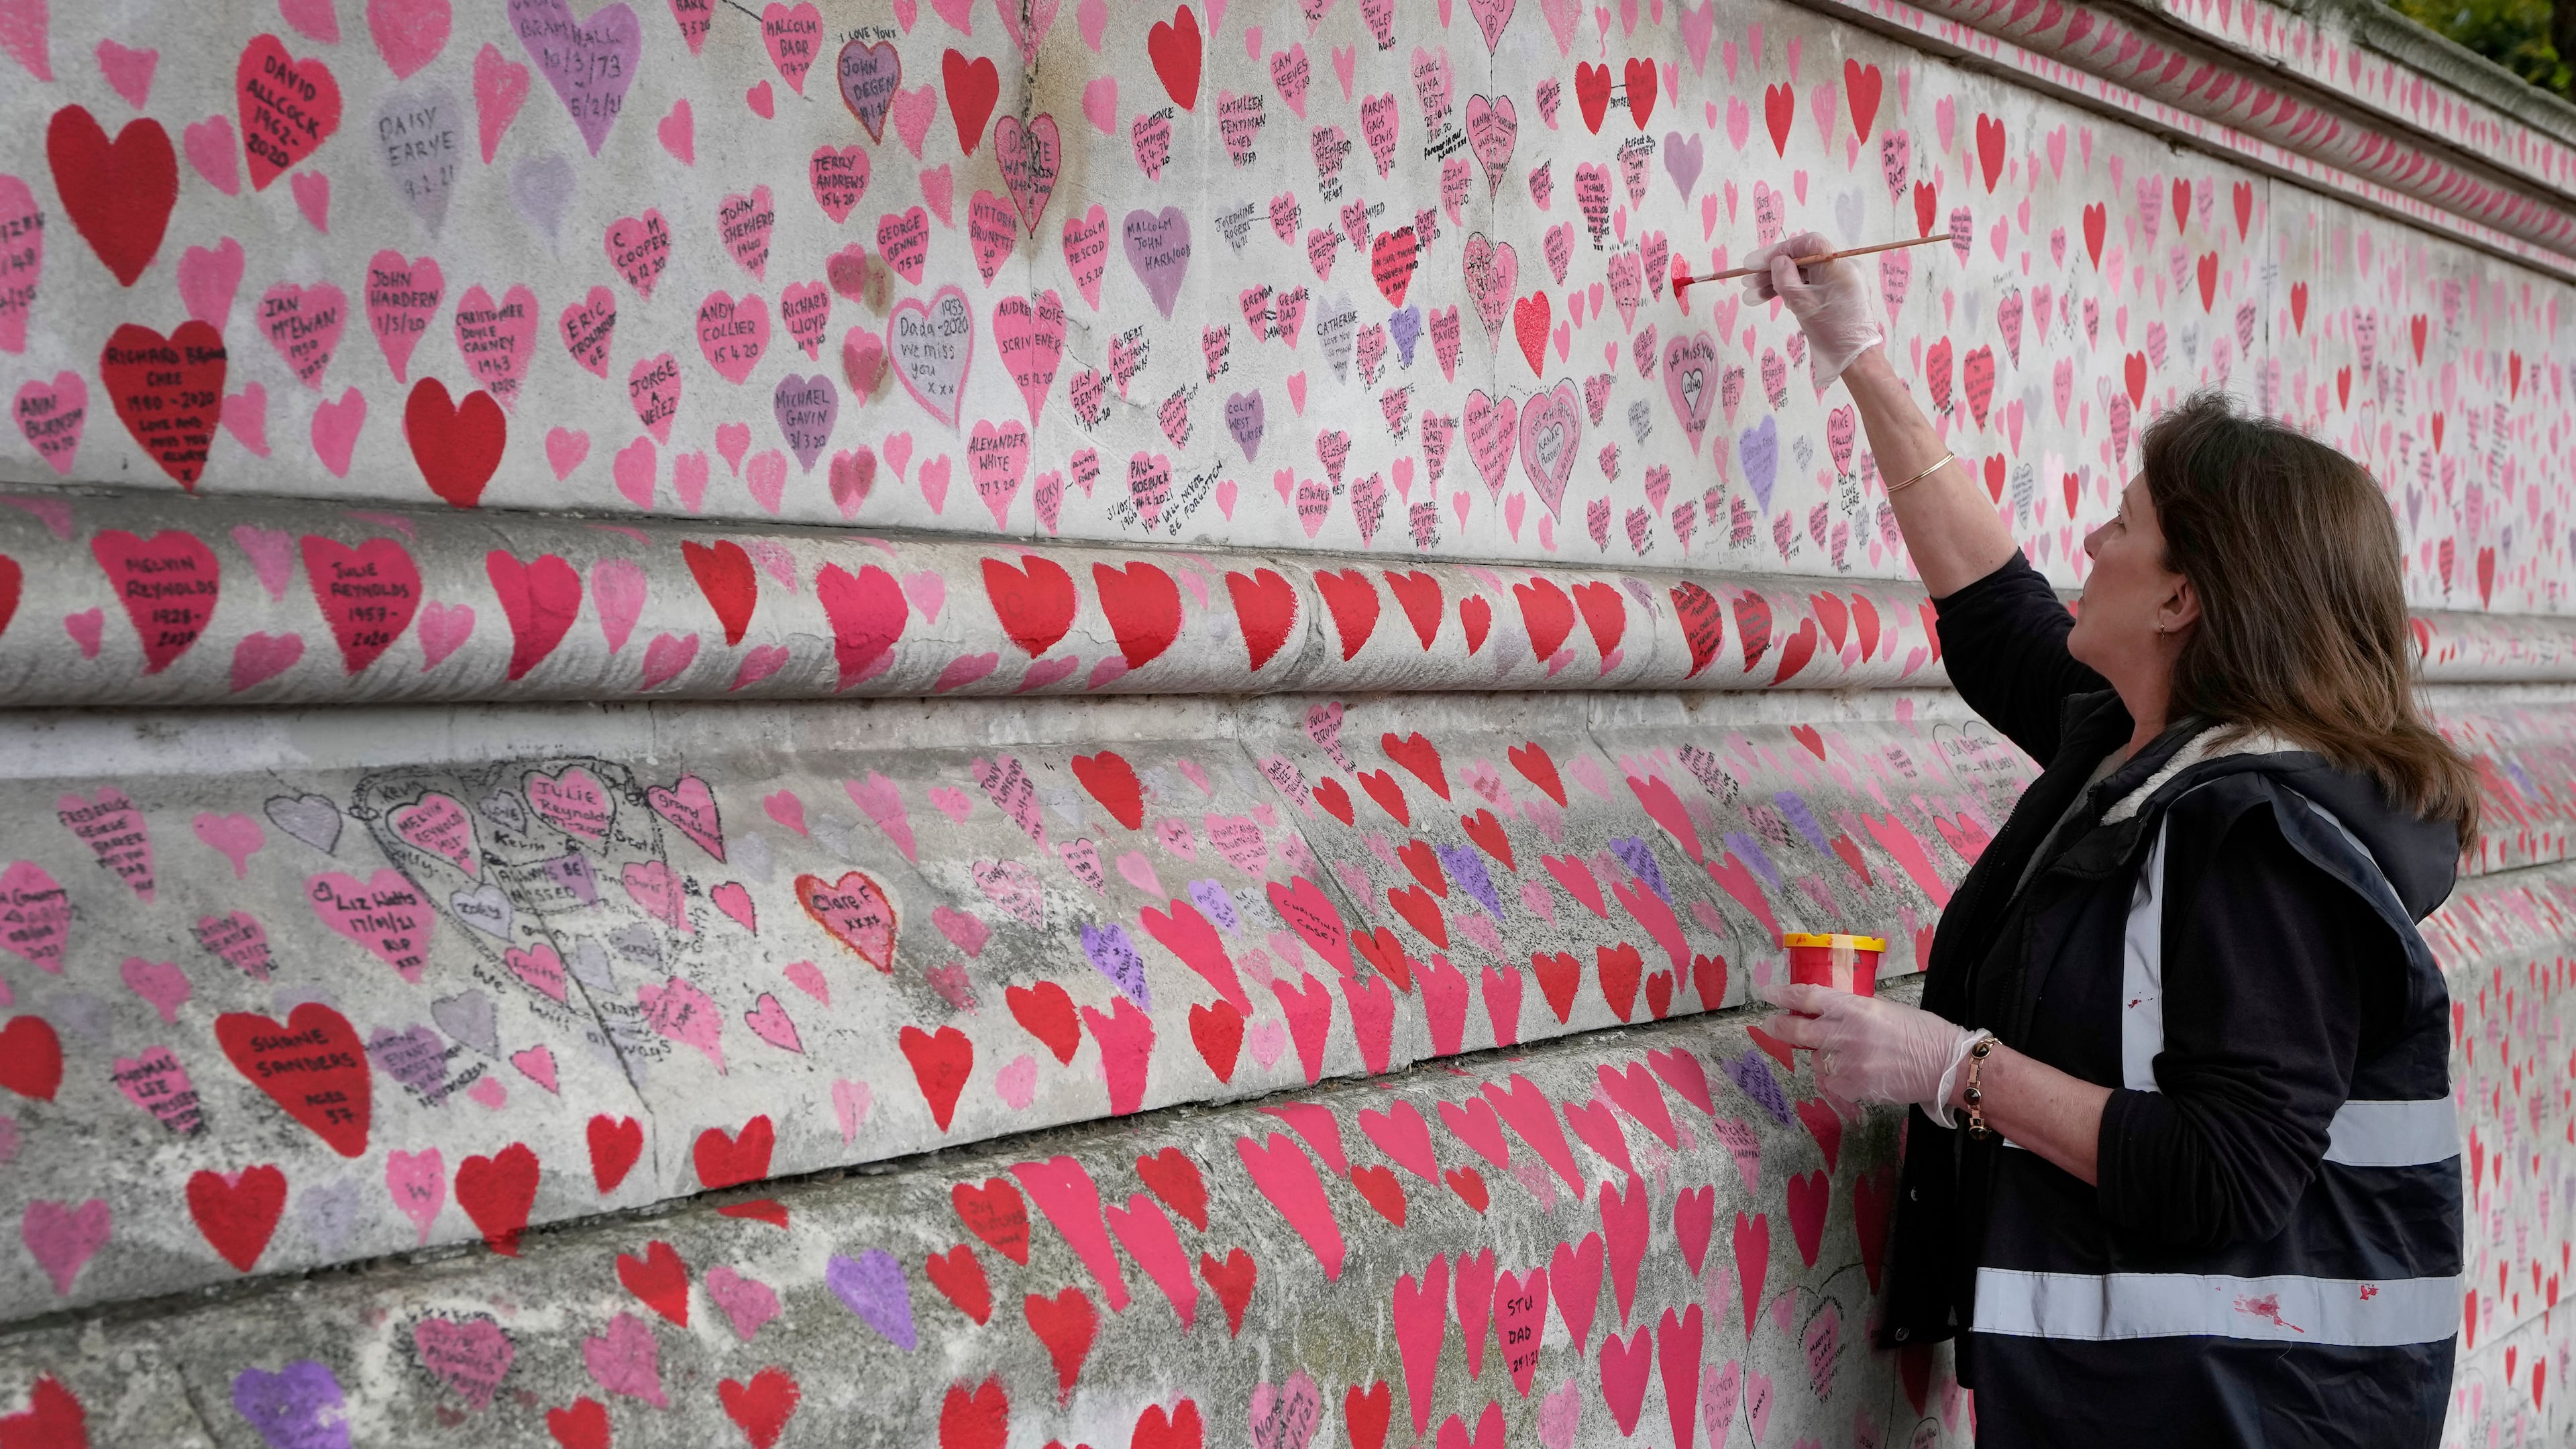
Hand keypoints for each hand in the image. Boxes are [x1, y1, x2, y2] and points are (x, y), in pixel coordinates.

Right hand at [1739, 230, 1884, 386]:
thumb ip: (1785, 277)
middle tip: (1749, 280)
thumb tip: (1778, 261)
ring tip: (1753, 294)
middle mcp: (1842, 269)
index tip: (1757, 263)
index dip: (1780, 250)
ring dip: (1778, 282)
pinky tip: (1772, 297)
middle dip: (1774, 270)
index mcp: (1839, 266)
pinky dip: (1792, 290)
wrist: (1855, 359)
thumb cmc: (1831, 332)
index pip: (1807, 244)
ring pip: (1805, 274)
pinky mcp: (1837, 295)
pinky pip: (1811, 285)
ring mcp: (1840, 282)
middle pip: (1803, 260)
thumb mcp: (1801, 303)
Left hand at [1760, 981, 1983, 1121]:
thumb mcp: (1887, 1008)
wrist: (1947, 1065)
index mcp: (1856, 1006)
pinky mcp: (1855, 1087)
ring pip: (1816, 1059)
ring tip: (1844, 1056)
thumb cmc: (1923, 1032)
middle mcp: (1846, 1033)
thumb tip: (1832, 1010)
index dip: (1784, 994)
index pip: (1809, 996)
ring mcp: (1849, 1062)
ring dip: (1822, 1057)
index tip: (1769, 993)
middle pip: (1798, 1029)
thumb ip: (1857, 1009)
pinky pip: (1831, 1083)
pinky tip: (1853, 1075)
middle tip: (1770, 1024)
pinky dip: (1835, 1079)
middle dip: (1779, 1026)